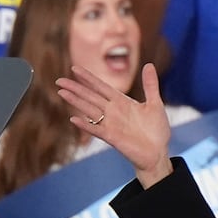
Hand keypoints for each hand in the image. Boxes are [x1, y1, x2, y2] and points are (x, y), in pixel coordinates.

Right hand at [56, 63, 173, 185]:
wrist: (158, 153)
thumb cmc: (156, 130)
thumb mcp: (155, 104)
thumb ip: (150, 85)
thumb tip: (148, 64)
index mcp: (122, 102)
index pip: (101, 87)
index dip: (88, 78)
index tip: (75, 69)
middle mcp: (113, 111)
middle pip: (91, 96)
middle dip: (75, 88)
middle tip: (59, 80)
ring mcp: (111, 124)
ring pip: (89, 110)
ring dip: (76, 102)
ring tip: (61, 93)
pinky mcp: (112, 138)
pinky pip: (96, 130)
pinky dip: (85, 125)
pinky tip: (74, 119)